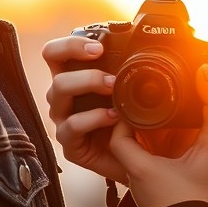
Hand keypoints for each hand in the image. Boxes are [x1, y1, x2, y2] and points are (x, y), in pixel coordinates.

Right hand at [42, 36, 125, 181]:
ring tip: (113, 89)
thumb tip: (155, 51)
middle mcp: (65, 97)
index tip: (98, 47)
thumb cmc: (133, 125)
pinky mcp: (70, 144)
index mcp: (75, 80)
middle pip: (53, 64)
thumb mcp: (134, 94)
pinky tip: (113, 117)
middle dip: (79, 59)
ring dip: (87, 83)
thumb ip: (133, 74)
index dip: (71, 44)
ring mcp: (64, 119)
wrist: (139, 162)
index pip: (57, 53)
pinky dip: (93, 118)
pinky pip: (71, 126)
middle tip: (109, 70)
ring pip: (58, 90)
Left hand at [110, 65, 207, 206]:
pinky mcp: (148, 197)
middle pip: (123, 140)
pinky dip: (151, 157)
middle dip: (136, 122)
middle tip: (152, 107)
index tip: (143, 101)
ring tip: (162, 126)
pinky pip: (142, 170)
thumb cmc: (201, 197)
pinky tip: (169, 151)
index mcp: (138, 163)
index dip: (127, 112)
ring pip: (132, 156)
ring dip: (144, 140)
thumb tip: (206, 76)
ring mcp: (139, 189)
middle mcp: (132, 176)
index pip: (118, 131)